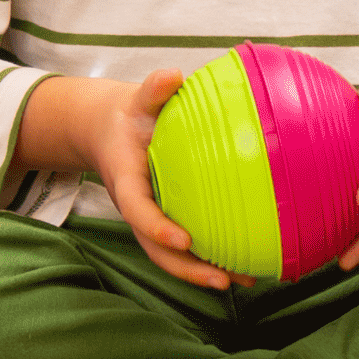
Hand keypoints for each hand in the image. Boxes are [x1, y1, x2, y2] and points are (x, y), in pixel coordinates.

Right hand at [16, 70, 244, 290]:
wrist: (111, 132)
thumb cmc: (130, 115)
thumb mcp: (137, 99)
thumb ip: (152, 90)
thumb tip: (172, 76)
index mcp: (127, 182)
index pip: (137, 210)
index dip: (157, 227)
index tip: (183, 239)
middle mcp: (138, 208)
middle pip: (157, 250)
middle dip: (188, 269)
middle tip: (222, 280)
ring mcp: (151, 220)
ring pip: (173, 257)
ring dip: (205, 273)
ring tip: (243, 282)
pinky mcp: (167, 222)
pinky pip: (188, 248)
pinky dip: (213, 260)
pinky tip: (247, 267)